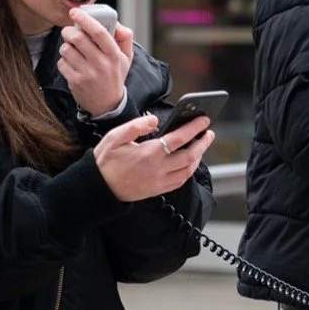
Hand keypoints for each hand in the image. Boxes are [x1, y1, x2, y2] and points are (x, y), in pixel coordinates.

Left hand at [59, 8, 134, 115]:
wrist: (107, 104)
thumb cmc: (115, 76)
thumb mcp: (127, 58)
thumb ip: (125, 38)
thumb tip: (117, 23)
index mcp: (114, 55)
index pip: (99, 32)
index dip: (85, 19)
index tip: (75, 12)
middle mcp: (101, 64)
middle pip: (78, 38)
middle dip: (69, 31)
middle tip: (69, 32)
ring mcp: (87, 74)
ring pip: (66, 49)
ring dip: (66, 46)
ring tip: (72, 50)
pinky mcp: (75, 82)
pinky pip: (62, 62)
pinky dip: (64, 60)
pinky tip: (72, 64)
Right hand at [93, 113, 213, 202]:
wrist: (100, 188)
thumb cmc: (106, 162)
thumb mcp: (115, 137)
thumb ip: (136, 126)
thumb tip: (154, 119)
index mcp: (149, 153)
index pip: (179, 138)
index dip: (194, 127)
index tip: (204, 120)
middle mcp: (158, 169)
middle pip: (190, 156)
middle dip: (203, 143)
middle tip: (209, 133)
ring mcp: (160, 181)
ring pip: (188, 170)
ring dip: (199, 157)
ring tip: (201, 146)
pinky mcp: (158, 190)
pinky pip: (180, 181)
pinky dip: (189, 170)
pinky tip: (189, 163)